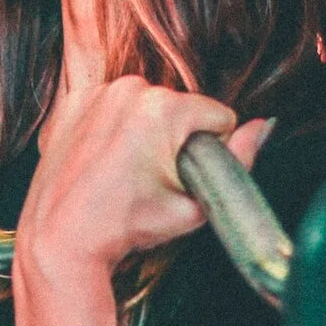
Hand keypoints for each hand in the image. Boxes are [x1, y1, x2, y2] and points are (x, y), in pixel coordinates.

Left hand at [18, 76, 272, 280]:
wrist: (62, 237)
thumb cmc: (126, 226)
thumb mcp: (194, 206)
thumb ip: (238, 162)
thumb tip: (263, 127)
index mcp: (164, 108)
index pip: (218, 117)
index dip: (211, 151)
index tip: (183, 175)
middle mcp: (130, 88)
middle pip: (180, 109)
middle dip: (175, 138)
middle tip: (151, 179)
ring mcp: (98, 92)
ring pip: (146, 105)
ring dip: (144, 130)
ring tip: (126, 171)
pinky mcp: (73, 101)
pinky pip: (111, 106)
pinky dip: (112, 127)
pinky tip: (104, 160)